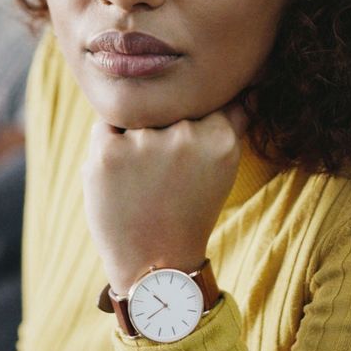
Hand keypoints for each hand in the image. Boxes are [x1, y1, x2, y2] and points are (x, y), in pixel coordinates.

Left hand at [82, 105, 247, 294]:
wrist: (155, 265)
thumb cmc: (187, 212)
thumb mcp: (222, 168)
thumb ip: (229, 123)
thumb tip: (246, 85)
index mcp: (221, 138)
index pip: (201, 99)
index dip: (188, 122)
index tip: (184, 152)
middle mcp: (186, 135)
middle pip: (166, 105)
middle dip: (161, 130)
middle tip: (163, 178)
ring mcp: (145, 142)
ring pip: (135, 115)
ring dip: (133, 138)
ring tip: (142, 182)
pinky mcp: (108, 152)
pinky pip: (104, 127)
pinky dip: (108, 146)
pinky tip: (121, 179)